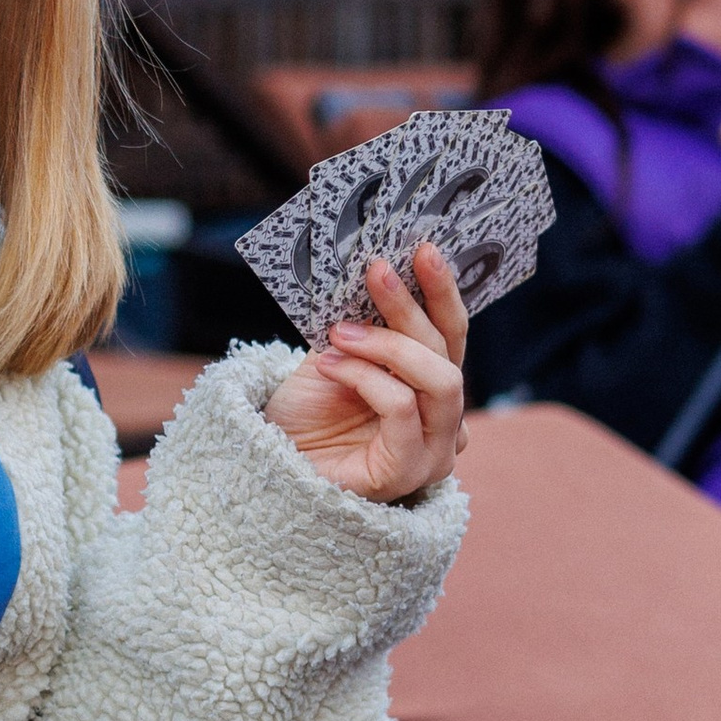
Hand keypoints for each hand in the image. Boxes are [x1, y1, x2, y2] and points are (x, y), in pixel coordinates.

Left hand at [264, 247, 467, 505]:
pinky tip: (329, 365)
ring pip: (438, 378)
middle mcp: (446, 422)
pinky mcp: (409, 471)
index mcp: (432, 389)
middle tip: (378, 270)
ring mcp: (434, 450)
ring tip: (340, 330)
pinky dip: (364, 377)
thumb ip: (363, 324)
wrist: (269, 464)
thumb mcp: (336, 354)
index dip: (441, 291)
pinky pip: (401, 408)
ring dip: (387, 344)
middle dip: (413, 307)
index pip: (451, 334)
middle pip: (448, 352)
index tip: (422, 250)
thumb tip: (376, 270)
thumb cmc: (305, 415)